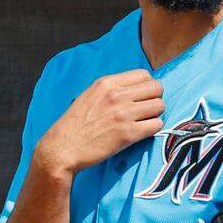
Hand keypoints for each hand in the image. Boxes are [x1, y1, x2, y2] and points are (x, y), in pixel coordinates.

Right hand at [35, 70, 164, 176]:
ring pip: (159, 106)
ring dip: (155, 114)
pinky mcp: (128, 133)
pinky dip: (154, 129)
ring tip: (144, 122)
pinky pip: (157, 125)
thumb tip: (135, 89)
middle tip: (147, 110)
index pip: (144, 75)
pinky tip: (143, 132)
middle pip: (156, 88)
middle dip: (155, 99)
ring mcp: (124, 114)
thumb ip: (112, 89)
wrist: (63, 147)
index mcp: (107, 83)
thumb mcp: (90, 95)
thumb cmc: (75, 124)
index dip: (147, 86)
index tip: (142, 97)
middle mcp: (117, 95)